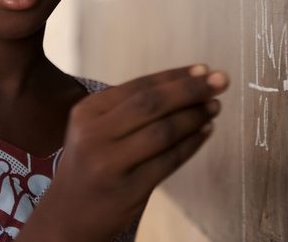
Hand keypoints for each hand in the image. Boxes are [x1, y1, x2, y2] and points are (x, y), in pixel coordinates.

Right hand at [19, 64, 228, 241]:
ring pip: (163, 131)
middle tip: (220, 80)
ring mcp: (109, 163)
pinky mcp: (127, 190)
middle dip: (190, 90)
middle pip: (151, 104)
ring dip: (195, 116)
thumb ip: (129, 109)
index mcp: (86, 112)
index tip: (204, 68)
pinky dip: (192, 144)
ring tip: (214, 107)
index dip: (175, 76)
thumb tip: (187, 83)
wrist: (67, 218)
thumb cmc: (90, 166)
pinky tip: (206, 132)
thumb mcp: (95, 130)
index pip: (139, 86)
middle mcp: (93, 134)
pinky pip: (169, 161)